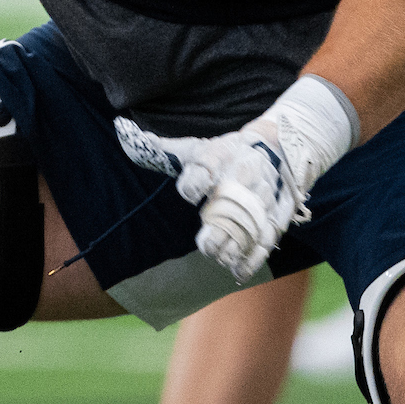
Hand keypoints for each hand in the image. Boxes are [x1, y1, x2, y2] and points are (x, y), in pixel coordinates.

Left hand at [115, 116, 305, 280]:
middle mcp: (244, 174)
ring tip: (220, 257)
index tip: (189, 194)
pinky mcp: (276, 213)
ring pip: (251, 222)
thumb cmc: (226, 152)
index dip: (197, 181)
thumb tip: (128, 132)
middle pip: (232, 199)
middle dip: (220, 225)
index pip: (207, 166)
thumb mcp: (196, 148)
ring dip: (236, 243)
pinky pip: (267, 237)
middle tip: (205, 243)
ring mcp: (263, 195)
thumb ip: (163, 149)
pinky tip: (238, 270)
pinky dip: (253, 256)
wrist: (276, 146)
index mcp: (221, 156)